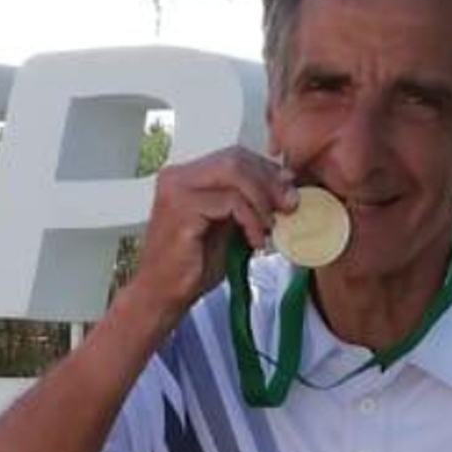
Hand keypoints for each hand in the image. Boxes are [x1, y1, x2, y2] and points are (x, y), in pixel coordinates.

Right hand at [129, 146, 296, 323]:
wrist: (163, 295)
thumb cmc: (192, 268)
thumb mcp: (227, 229)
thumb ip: (247, 206)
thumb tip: (283, 190)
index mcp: (186, 177)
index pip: (233, 156)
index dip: (265, 171)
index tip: (287, 193)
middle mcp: (177, 176)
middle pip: (235, 158)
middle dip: (268, 182)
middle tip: (288, 207)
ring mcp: (177, 190)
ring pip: (235, 173)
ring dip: (262, 200)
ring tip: (269, 228)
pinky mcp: (182, 209)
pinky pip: (230, 201)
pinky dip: (250, 219)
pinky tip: (254, 241)